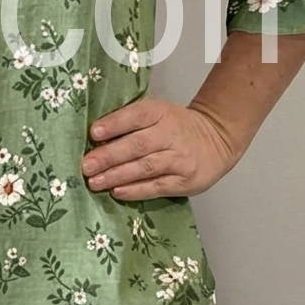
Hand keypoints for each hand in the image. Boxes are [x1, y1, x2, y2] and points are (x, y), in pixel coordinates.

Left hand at [81, 96, 238, 201]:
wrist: (217, 139)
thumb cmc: (176, 126)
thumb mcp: (157, 113)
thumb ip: (130, 122)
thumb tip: (95, 137)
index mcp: (160, 112)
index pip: (136, 116)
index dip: (114, 124)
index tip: (93, 133)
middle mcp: (171, 134)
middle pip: (137, 145)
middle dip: (109, 156)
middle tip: (87, 166)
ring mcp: (180, 158)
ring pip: (145, 167)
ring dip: (117, 176)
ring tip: (95, 182)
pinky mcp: (186, 180)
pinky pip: (157, 186)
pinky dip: (136, 190)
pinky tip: (118, 192)